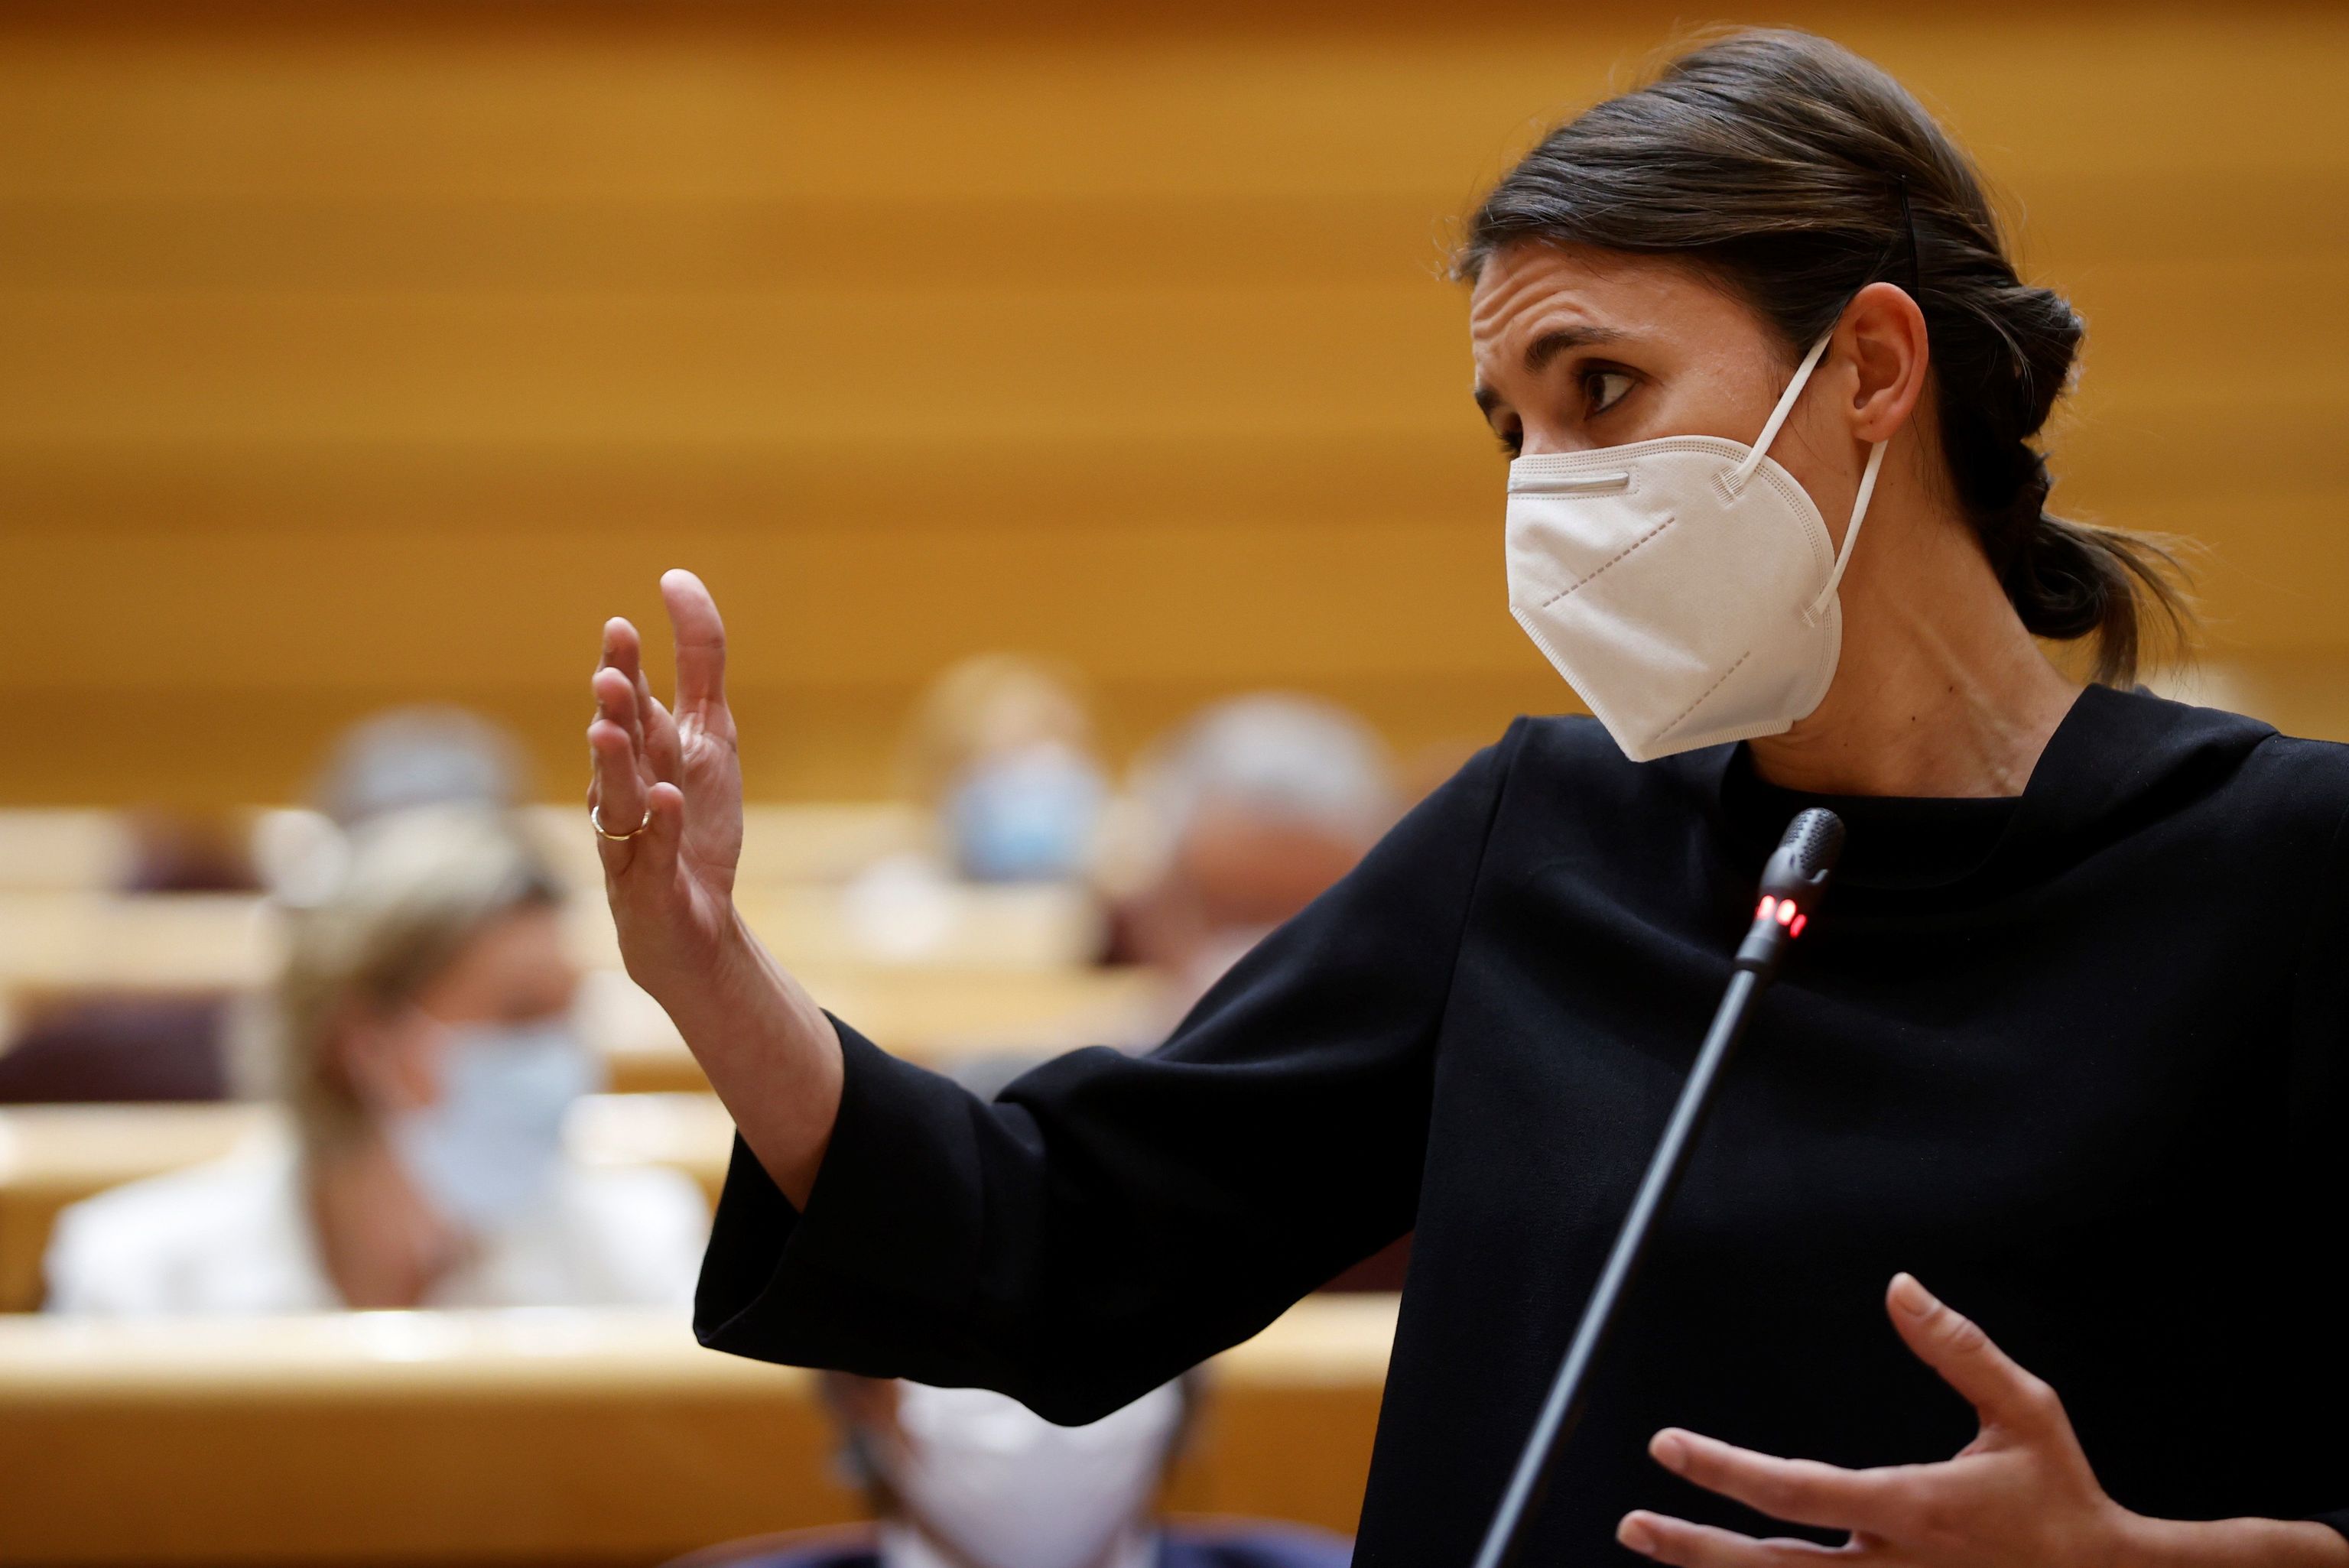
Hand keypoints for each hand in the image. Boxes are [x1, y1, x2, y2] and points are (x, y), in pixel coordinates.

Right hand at [587, 569, 744, 999]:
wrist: (693, 927)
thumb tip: (678, 580)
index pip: (628, 701)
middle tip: (609, 675)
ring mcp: (632, 841)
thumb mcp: (710, 734)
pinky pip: (654, 854)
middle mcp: (625, 790)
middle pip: (616, 744)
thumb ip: (698, 662)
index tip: (622, 626)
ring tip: (611, 729)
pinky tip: (666, 800)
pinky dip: (662, 827)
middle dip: (612, 710)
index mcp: (640, 752)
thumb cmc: (692, 823)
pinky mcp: (649, 888)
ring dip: (613, 764)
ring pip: (614, 798)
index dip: (625, 665)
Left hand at [1619, 1273, 2348, 1567]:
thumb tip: (1898, 1287)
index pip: (1801, 1492)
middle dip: (1695, 1548)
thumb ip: (1959, 1350)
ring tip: (1653, 1545)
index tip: (1669, 1446)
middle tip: (1634, 1523)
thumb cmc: (2061, 1498)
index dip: (1726, 1471)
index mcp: (1919, 1511)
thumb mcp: (2027, 1412)